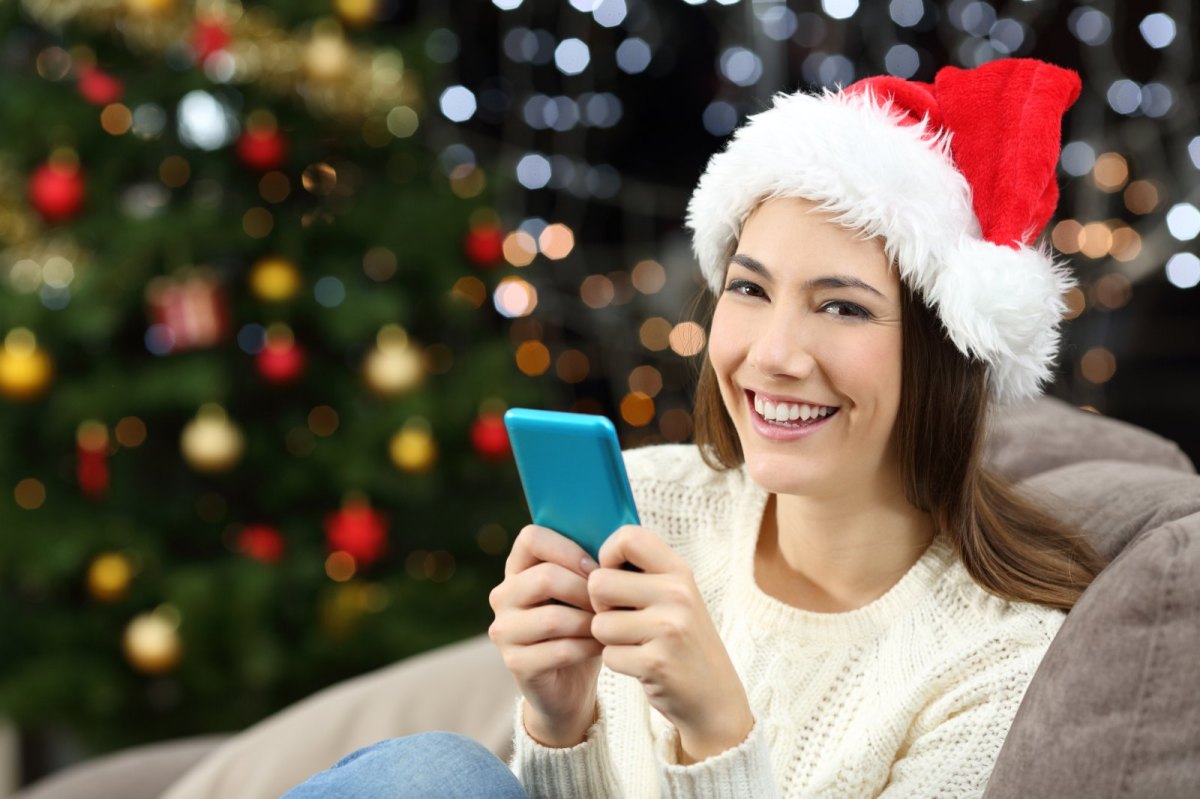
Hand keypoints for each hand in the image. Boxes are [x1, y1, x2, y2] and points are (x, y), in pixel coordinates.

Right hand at [488, 524, 603, 747]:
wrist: (570, 684)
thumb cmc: (582, 626)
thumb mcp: (583, 590)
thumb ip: (589, 565)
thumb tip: (619, 536)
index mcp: (517, 569)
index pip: (531, 538)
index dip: (568, 548)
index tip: (596, 568)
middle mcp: (503, 596)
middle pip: (545, 577)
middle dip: (586, 590)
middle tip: (608, 603)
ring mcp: (504, 631)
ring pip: (553, 618)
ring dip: (590, 622)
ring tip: (608, 626)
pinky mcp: (515, 663)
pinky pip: (558, 650)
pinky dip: (587, 648)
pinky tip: (602, 647)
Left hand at [588, 525, 754, 762]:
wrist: (715, 696)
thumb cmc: (682, 640)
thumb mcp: (674, 596)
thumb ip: (642, 572)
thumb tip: (586, 556)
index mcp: (679, 571)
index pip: (628, 536)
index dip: (607, 555)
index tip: (614, 576)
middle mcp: (677, 594)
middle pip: (599, 582)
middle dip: (600, 605)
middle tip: (623, 619)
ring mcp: (669, 628)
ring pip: (598, 623)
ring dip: (609, 638)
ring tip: (636, 643)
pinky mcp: (657, 663)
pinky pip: (608, 655)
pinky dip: (618, 663)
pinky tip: (642, 665)